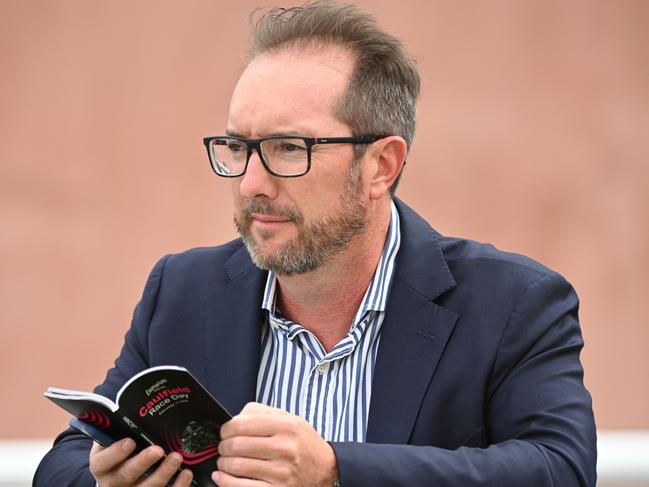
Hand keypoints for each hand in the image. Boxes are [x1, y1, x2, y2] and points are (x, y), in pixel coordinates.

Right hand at [89, 439, 193, 486]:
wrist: (119, 474)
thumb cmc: (118, 451)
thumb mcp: (111, 441)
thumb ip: (117, 430)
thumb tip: (132, 410)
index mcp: (101, 466)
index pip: (102, 462)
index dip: (115, 453)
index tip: (130, 442)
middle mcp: (113, 483)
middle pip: (126, 476)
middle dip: (143, 462)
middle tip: (158, 450)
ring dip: (163, 473)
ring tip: (177, 457)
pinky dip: (177, 486)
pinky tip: (186, 473)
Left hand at [213, 402, 337, 486]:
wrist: (326, 470)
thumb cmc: (303, 444)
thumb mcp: (290, 419)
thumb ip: (262, 413)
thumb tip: (234, 419)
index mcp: (286, 426)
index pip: (242, 424)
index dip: (226, 428)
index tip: (225, 432)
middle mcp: (285, 448)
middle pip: (237, 445)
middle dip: (223, 447)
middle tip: (224, 447)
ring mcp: (281, 472)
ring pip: (237, 466)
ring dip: (223, 464)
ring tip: (225, 461)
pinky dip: (225, 481)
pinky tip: (221, 476)